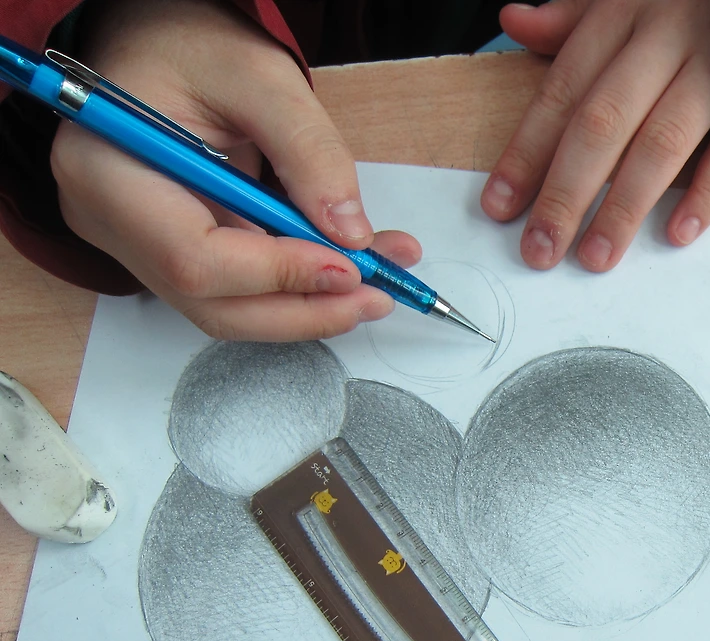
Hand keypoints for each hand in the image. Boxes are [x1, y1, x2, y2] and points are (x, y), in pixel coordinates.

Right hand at [51, 0, 420, 340]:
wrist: (156, 39)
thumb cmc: (191, 44)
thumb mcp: (261, 78)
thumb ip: (309, 152)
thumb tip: (351, 235)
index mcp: (107, 172)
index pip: (195, 259)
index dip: (279, 275)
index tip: (349, 267)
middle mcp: (110, 222)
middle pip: (213, 304)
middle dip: (304, 309)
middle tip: (378, 295)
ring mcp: (136, 244)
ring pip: (230, 307)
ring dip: (309, 305)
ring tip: (377, 282)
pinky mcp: (169, 250)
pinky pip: (236, 288)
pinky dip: (296, 285)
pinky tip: (347, 266)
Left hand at [480, 0, 709, 271]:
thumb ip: (574, 16)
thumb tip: (516, 21)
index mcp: (626, 13)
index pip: (564, 91)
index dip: (528, 151)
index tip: (501, 206)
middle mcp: (668, 39)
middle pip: (604, 123)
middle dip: (565, 193)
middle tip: (540, 249)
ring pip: (663, 143)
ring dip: (624, 206)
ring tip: (596, 256)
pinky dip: (706, 194)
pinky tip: (676, 233)